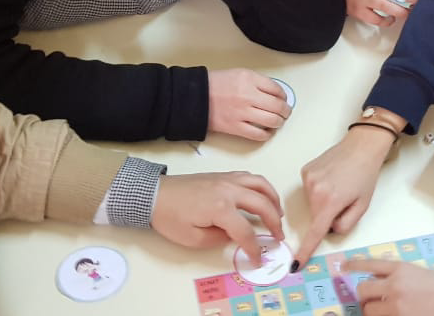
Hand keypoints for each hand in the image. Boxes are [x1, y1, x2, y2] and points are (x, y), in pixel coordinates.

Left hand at [152, 172, 283, 264]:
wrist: (154, 195)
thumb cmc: (170, 217)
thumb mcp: (192, 238)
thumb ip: (218, 239)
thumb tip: (233, 235)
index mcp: (221, 209)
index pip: (246, 232)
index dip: (254, 248)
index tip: (258, 258)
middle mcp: (229, 191)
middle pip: (262, 204)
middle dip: (274, 222)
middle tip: (278, 235)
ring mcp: (228, 180)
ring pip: (261, 185)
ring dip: (273, 199)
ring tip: (278, 213)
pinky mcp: (223, 175)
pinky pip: (250, 177)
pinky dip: (262, 186)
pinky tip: (262, 196)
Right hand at [207, 69, 291, 140]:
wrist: (194, 97)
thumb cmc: (215, 85)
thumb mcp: (239, 73)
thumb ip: (257, 82)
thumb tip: (274, 93)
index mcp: (249, 79)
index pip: (277, 89)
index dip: (284, 96)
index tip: (283, 99)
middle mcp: (248, 95)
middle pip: (278, 106)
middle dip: (285, 111)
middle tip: (285, 112)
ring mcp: (242, 113)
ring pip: (272, 121)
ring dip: (279, 122)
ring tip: (278, 122)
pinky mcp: (235, 127)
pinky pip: (258, 134)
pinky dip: (266, 134)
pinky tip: (267, 131)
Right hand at [295, 121, 399, 263]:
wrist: (362, 146)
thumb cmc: (366, 175)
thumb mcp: (362, 205)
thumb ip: (345, 223)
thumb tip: (329, 228)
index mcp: (331, 201)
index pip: (315, 232)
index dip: (305, 250)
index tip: (296, 264)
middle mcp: (315, 190)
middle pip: (317, 216)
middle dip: (327, 214)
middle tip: (344, 198)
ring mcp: (307, 179)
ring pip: (312, 203)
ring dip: (323, 200)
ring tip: (339, 184)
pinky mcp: (305, 171)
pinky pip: (310, 189)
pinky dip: (319, 188)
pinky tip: (331, 177)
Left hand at [348, 259, 433, 315]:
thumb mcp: (418, 272)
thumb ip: (397, 274)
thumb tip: (377, 279)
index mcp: (401, 268)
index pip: (369, 264)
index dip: (353, 265)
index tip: (343, 267)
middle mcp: (395, 285)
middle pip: (363, 290)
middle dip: (364, 295)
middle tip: (369, 298)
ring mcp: (395, 305)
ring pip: (368, 310)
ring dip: (372, 310)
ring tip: (384, 309)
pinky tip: (390, 314)